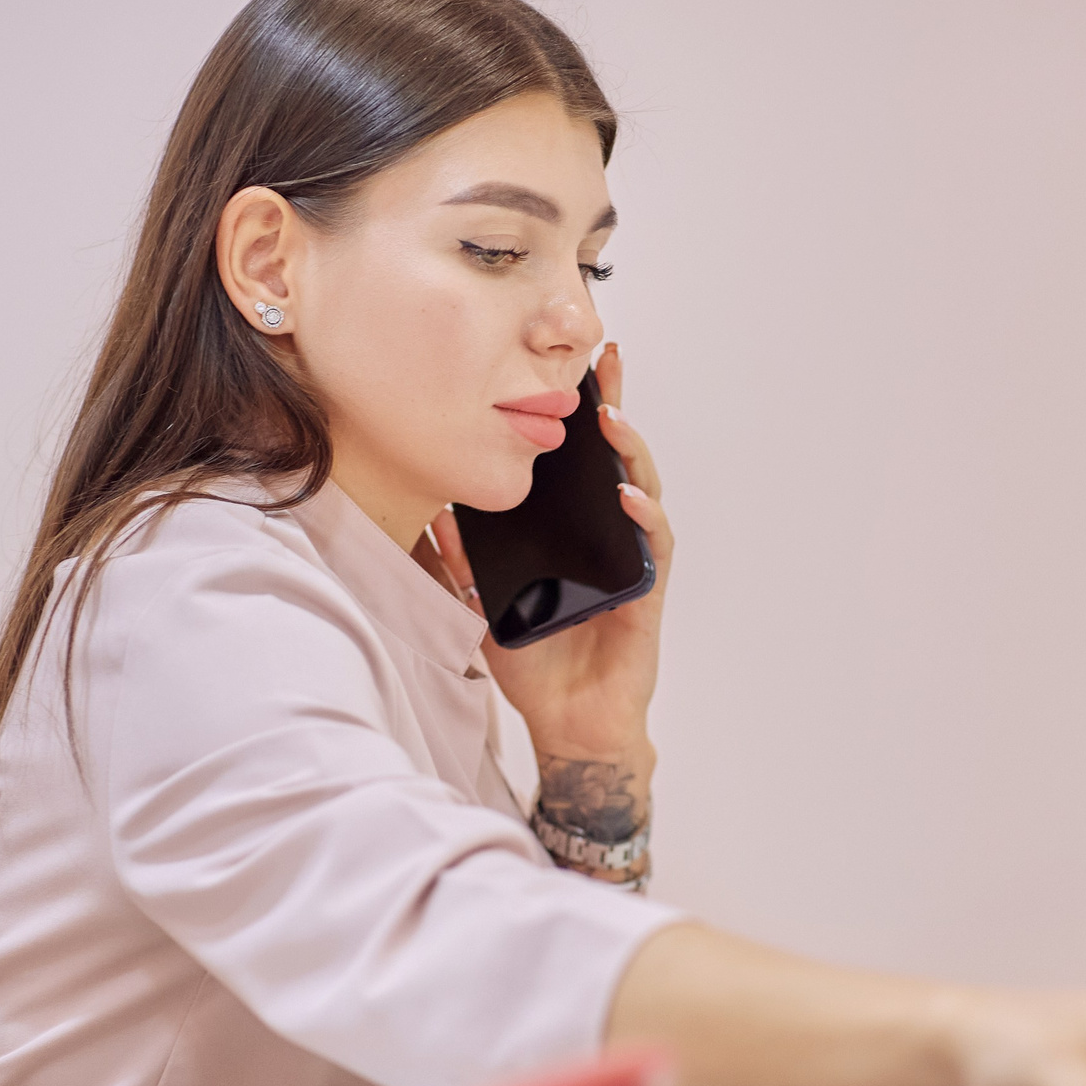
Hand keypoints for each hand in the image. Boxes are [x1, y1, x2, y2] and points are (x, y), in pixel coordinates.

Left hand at [426, 343, 672, 764]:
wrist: (569, 723)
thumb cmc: (538, 666)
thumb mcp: (485, 607)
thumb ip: (462, 564)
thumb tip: (434, 516)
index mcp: (575, 532)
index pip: (580, 462)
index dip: (581, 413)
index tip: (572, 365)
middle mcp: (609, 537)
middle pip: (618, 460)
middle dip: (615, 406)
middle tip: (606, 362)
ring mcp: (633, 560)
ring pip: (642, 490)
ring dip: (630, 452)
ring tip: (609, 418)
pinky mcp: (647, 592)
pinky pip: (651, 545)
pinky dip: (642, 517)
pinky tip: (624, 494)